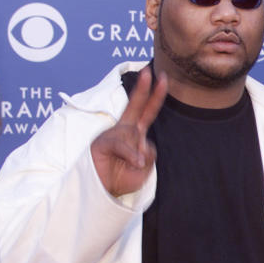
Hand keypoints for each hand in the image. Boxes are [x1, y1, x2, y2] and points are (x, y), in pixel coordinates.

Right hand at [90, 68, 166, 197]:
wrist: (101, 192)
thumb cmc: (121, 179)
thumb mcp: (144, 169)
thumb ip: (148, 155)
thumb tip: (142, 144)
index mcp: (135, 135)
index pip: (147, 112)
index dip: (155, 96)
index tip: (162, 78)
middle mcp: (124, 131)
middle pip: (136, 107)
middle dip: (143, 89)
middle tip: (150, 70)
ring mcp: (113, 136)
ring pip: (135, 137)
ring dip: (138, 155)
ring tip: (129, 168)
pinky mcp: (103, 143)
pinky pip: (123, 145)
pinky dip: (131, 155)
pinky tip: (134, 163)